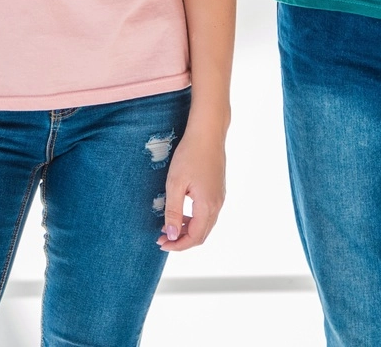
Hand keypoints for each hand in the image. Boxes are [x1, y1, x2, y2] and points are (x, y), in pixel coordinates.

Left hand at [157, 126, 225, 251]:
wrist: (208, 134)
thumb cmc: (190, 155)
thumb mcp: (175, 183)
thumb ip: (173, 211)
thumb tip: (171, 234)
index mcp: (207, 206)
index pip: (194, 237)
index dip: (177, 245)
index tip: (161, 244)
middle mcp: (217, 205)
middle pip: (201, 234)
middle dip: (181, 240)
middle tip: (161, 239)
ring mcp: (219, 198)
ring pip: (204, 225)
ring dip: (187, 230)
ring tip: (167, 226)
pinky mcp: (217, 191)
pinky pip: (206, 214)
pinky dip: (193, 219)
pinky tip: (179, 212)